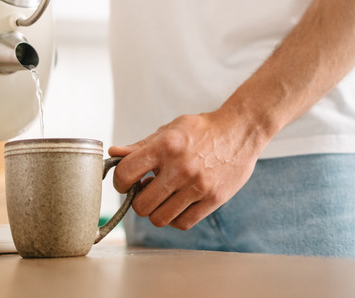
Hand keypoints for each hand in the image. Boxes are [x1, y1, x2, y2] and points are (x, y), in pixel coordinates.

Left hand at [109, 111, 265, 229]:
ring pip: (160, 218)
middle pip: (141, 205)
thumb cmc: (202, 129)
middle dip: (139, 201)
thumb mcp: (170, 130)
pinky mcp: (214, 199)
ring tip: (164, 196)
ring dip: (157, 211)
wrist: (240, 130)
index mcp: (165, 146)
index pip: (126, 173)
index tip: (126, 183)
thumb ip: (141, 145)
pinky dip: (175, 219)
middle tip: (147, 191)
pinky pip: (183, 223)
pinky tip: (178, 204)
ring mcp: (198, 186)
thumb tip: (114, 153)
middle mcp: (180, 168)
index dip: (120, 182)